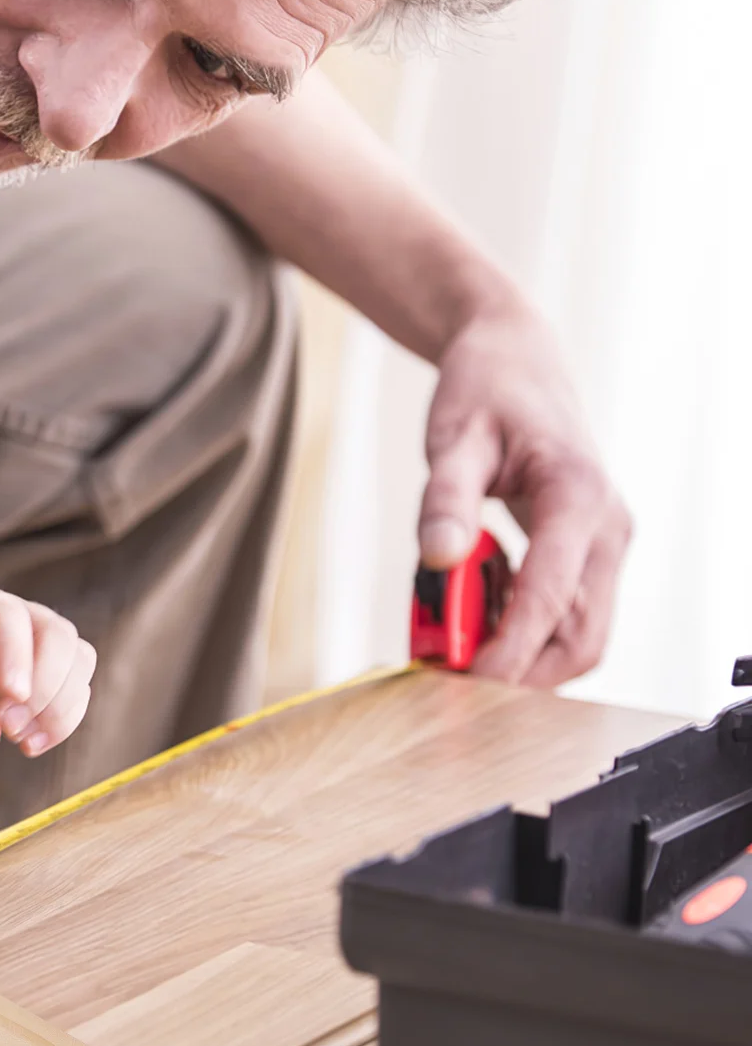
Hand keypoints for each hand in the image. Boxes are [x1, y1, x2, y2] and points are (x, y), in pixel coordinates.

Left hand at [0, 581, 96, 756]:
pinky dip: (64, 718)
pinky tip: (33, 744)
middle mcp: (10, 616)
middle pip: (57, 633)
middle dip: (46, 686)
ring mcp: (29, 644)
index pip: (8, 617)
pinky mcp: (37, 675)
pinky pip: (73, 688)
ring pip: (76, 659)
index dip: (18, 654)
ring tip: (24, 742)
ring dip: (61, 706)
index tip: (13, 698)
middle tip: (10, 728)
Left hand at [419, 304, 630, 685]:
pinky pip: (563, 613)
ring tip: (450, 633)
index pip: (552, 599)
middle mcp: (605, 528)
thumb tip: (439, 560)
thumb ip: (446, 499)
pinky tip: (471, 606)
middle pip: (580, 638)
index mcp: (578, 496)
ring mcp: (602, 543)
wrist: (514, 362)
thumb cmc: (485, 391)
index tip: (466, 683)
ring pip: (577, 634)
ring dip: (518, 653)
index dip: (510, 650)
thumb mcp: (453, 437)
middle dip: (519, 669)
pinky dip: (520, 627)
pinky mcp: (587, 552)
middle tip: (449, 677)